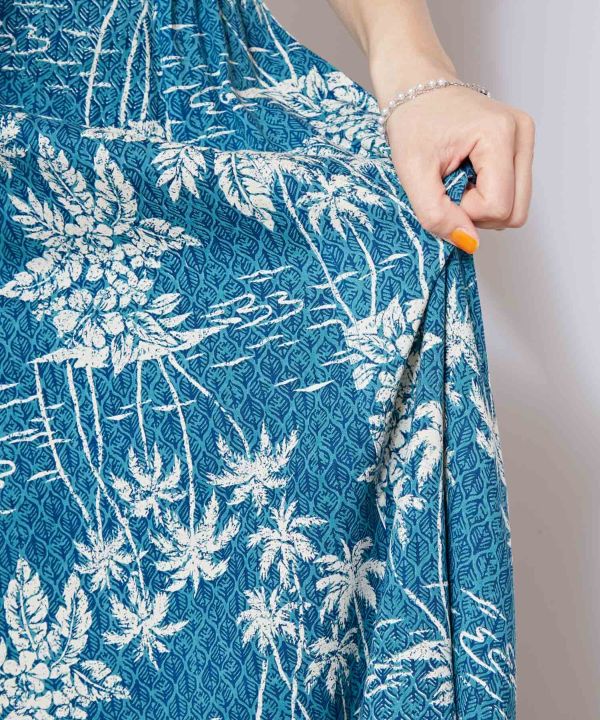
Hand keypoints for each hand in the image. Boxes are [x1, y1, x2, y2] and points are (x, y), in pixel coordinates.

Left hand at [383, 83, 535, 252]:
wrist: (414, 85)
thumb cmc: (411, 121)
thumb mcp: (412, 173)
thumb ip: (436, 213)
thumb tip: (468, 243)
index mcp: (500, 134)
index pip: (499, 207)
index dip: (466, 212)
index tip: (443, 189)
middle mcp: (522, 133)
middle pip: (515, 212)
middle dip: (477, 212)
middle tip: (450, 187)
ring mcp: (525, 138)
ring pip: (516, 206)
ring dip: (482, 204)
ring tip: (458, 178)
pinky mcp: (521, 146)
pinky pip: (512, 192)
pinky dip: (486, 194)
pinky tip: (467, 174)